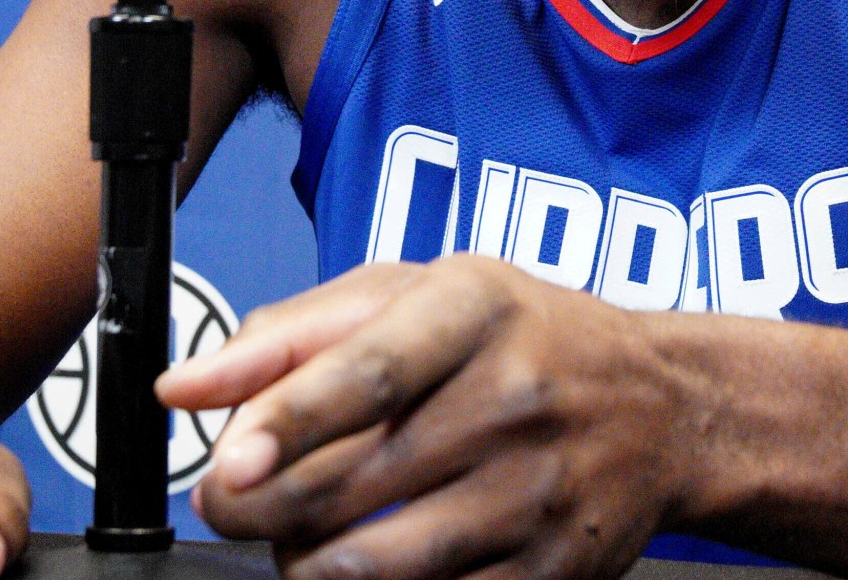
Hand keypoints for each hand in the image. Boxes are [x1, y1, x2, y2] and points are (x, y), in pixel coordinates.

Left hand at [157, 255, 704, 579]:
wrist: (666, 405)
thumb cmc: (518, 339)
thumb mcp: (415, 295)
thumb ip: (289, 335)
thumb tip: (181, 389)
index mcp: (476, 309)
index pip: (373, 370)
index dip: (291, 421)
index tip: (228, 463)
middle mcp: (516, 396)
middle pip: (359, 479)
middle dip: (262, 510)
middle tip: (227, 503)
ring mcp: (540, 491)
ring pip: (383, 563)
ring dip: (306, 566)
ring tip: (298, 540)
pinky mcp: (554, 570)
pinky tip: (366, 568)